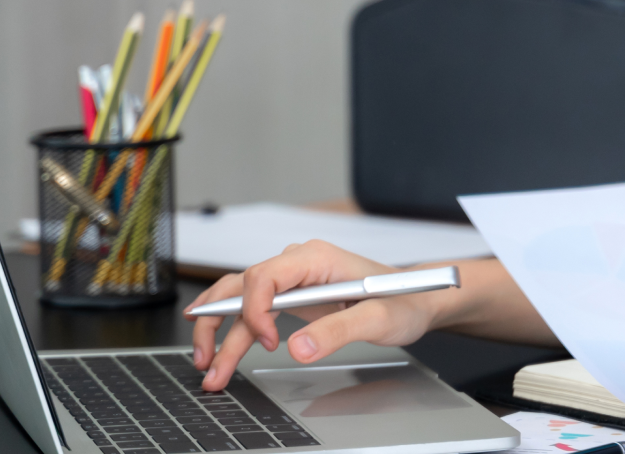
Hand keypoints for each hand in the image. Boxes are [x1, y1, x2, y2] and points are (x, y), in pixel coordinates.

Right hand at [184, 240, 440, 391]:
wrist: (418, 300)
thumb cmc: (403, 301)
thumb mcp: (378, 318)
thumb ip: (338, 330)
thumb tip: (298, 348)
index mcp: (316, 258)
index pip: (265, 276)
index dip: (256, 310)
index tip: (268, 342)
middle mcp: (299, 264)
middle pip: (242, 287)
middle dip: (218, 324)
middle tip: (207, 361)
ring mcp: (293, 280)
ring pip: (241, 300)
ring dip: (220, 332)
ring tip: (207, 366)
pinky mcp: (293, 297)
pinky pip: (254, 310)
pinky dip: (235, 331)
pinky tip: (218, 348)